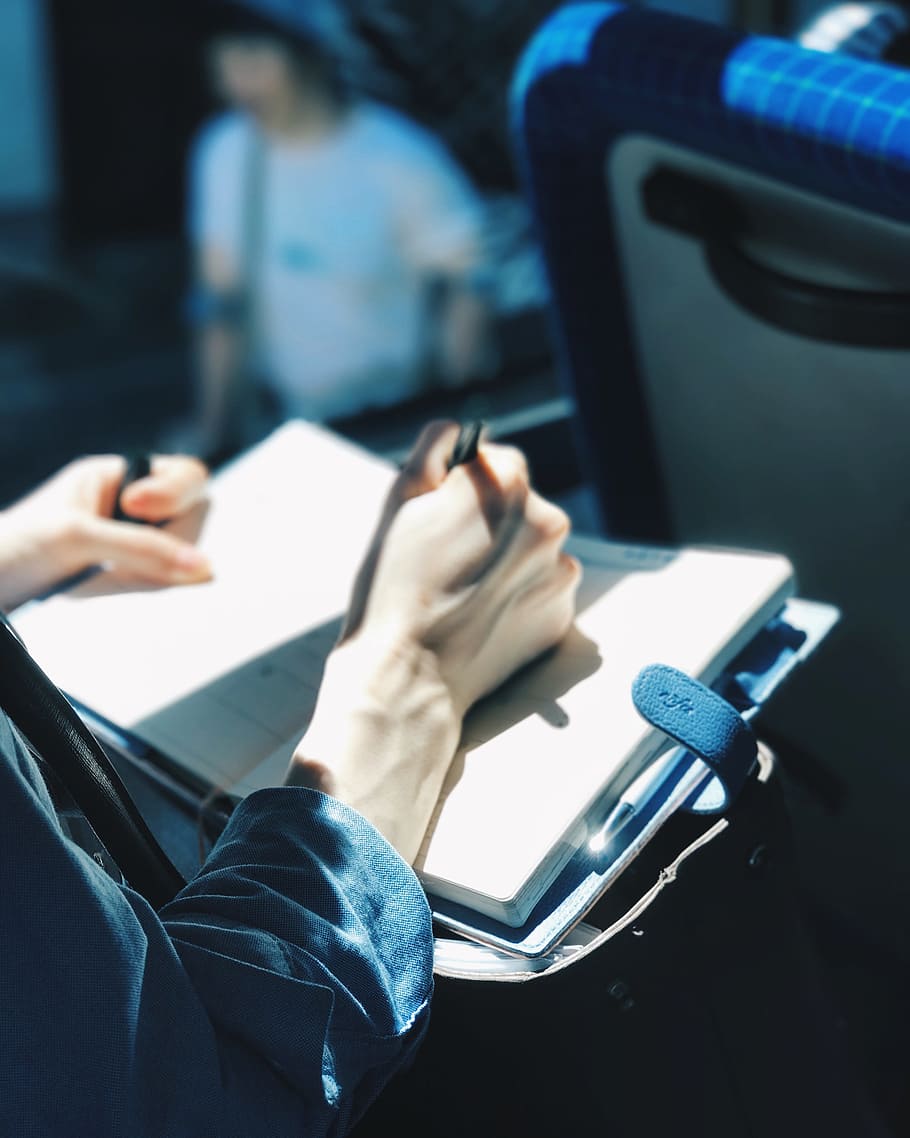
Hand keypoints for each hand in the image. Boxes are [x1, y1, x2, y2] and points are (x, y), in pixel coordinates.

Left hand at [0, 454, 211, 610]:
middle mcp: (134, 506)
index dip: (176, 494)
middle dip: (162, 547)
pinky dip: (134, 588)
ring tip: (93, 576)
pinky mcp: (130, 574)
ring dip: (143, 574)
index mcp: (118, 476)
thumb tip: (203, 568)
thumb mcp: (77, 538)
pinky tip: (98, 585)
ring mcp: (134, 542)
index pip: (187, 476)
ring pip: (180, 558)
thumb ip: (143, 549)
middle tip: (116, 558)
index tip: (136, 509)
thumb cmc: (13, 547)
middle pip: (193, 520)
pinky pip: (159, 582)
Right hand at [287, 422, 579, 862]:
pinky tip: (480, 617)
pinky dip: (516, 598)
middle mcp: (548, 521)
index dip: (457, 488)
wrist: (406, 680)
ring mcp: (560, 572)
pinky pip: (540, 591)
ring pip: (529, 549)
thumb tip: (460, 435)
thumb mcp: (397, 499)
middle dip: (486, 524)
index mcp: (508, 482)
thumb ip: (434, 446)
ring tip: (460, 594)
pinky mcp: (562, 615)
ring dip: (503, 561)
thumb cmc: (393, 587)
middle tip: (444, 562)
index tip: (436, 521)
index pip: (492, 461)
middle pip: (517, 506)